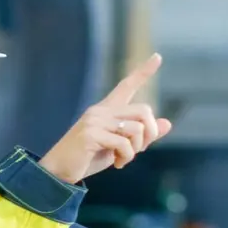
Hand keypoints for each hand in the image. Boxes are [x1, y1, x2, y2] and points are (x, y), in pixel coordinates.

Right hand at [38, 54, 171, 184]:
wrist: (59, 171)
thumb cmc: (88, 158)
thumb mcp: (119, 146)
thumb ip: (141, 135)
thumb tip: (168, 124)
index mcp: (107, 110)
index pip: (127, 86)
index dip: (144, 72)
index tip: (158, 57)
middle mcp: (101, 111)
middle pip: (143, 110)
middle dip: (150, 132)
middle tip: (140, 149)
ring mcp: (95, 121)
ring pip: (136, 128)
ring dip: (136, 149)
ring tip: (123, 159)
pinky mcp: (91, 134)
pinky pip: (124, 143)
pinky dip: (126, 157)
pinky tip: (117, 164)